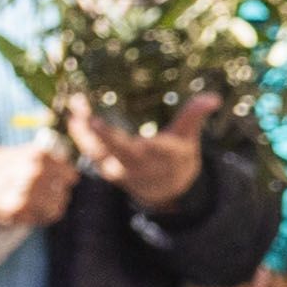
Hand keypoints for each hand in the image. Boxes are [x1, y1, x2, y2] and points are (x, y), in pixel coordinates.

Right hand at [0, 140, 75, 228]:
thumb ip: (46, 161)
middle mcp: (36, 170)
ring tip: (35, 204)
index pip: (69, 174)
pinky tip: (29, 211)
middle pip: (64, 190)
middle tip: (42, 195)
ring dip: (49, 206)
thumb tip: (71, 173)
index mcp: (38, 155)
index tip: (57, 183)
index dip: (64, 180)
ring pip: (58, 205)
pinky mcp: (18, 208)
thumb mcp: (20, 153)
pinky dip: (41, 217)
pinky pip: (45, 217)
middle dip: (56, 194)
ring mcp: (28, 190)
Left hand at [74, 92, 209, 212]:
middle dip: (92, 131)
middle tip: (80, 108)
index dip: (112, 137)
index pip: (131, 148)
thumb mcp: (189, 137)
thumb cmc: (178, 157)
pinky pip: (88, 152)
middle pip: (106, 148)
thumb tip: (213, 98)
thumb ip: (195, 116)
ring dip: (80, 131)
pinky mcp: (104, 166)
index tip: (96, 123)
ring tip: (73, 107)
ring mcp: (114, 167)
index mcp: (152, 157)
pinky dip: (79, 136)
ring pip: (93, 151)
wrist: (166, 188)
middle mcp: (131, 164)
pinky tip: (72, 118)